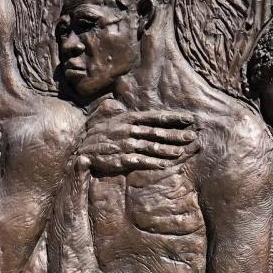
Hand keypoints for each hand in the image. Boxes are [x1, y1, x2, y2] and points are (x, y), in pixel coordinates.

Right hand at [81, 110, 197, 178]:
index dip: (173, 118)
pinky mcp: (122, 159)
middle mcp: (129, 131)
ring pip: (151, 147)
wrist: (80, 151)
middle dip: (175, 134)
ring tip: (182, 151)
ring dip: (168, 150)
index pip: (155, 117)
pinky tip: (166, 164)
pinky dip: (155, 163)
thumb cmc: (98, 136)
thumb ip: (120, 114)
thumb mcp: (108, 119)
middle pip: (157, 132)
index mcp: (128, 119)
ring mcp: (126, 145)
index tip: (188, 118)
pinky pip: (142, 161)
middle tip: (192, 136)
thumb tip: (124, 107)